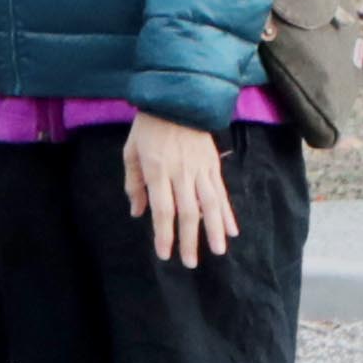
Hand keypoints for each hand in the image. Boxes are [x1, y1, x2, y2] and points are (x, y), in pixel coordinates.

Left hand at [122, 109, 235, 266]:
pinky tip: (232, 229)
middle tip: (189, 263)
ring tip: (219, 251)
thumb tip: (137, 212)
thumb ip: (134, 183)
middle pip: (187, 212)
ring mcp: (200, 168)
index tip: (165, 253)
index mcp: (157, 169)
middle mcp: (181, 172)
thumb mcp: (130, 152)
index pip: (162, 209)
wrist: (176, 99)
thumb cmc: (147, 127)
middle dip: (189, 239)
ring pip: (210, 204)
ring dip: (214, 230)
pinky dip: (227, 212)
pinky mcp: (213, 165)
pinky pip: (221, 192)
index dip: (164, 233)